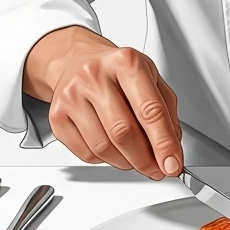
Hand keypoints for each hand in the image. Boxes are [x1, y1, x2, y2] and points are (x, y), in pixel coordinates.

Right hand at [24, 26, 183, 178]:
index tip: (172, 164)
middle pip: (123, 133)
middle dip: (145, 160)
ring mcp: (72, 95)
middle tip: (156, 169)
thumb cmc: (117, 71)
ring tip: (136, 159)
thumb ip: (166, 112)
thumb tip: (171, 149)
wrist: (77, 60)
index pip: (149, 111)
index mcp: (126, 63)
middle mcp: (95, 76)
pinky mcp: (57, 116)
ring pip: (103, 148)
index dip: (164, 144)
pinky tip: (113, 150)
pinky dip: (105, 160)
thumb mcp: (150, 77)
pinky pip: (85, 153)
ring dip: (126, 163)